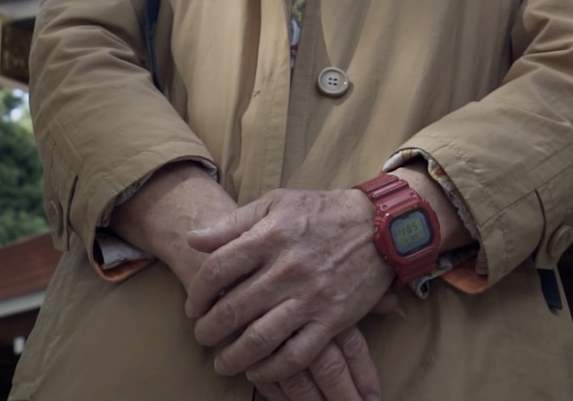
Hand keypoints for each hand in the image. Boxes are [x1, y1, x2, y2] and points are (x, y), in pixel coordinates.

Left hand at [184, 187, 392, 388]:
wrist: (378, 226)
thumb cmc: (321, 212)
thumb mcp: (277, 203)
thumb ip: (234, 223)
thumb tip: (194, 239)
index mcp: (271, 235)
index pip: (218, 269)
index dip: (198, 292)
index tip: (193, 304)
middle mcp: (287, 268)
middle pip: (233, 309)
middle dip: (209, 329)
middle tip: (202, 335)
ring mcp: (310, 297)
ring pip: (259, 339)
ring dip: (233, 356)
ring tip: (222, 362)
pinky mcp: (331, 320)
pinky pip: (295, 355)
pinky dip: (270, 369)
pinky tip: (256, 370)